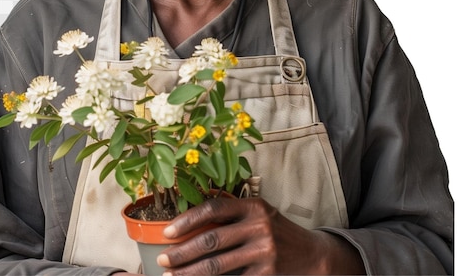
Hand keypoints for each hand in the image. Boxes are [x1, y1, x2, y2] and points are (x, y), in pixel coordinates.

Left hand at [156, 197, 364, 274]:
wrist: (312, 255)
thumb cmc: (275, 231)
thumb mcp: (258, 214)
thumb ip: (232, 216)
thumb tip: (188, 226)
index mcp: (253, 206)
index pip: (214, 208)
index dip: (188, 220)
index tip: (167, 232)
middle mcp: (259, 226)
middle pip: (211, 239)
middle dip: (183, 252)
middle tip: (162, 260)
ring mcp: (264, 251)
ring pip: (217, 265)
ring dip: (190, 273)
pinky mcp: (267, 274)